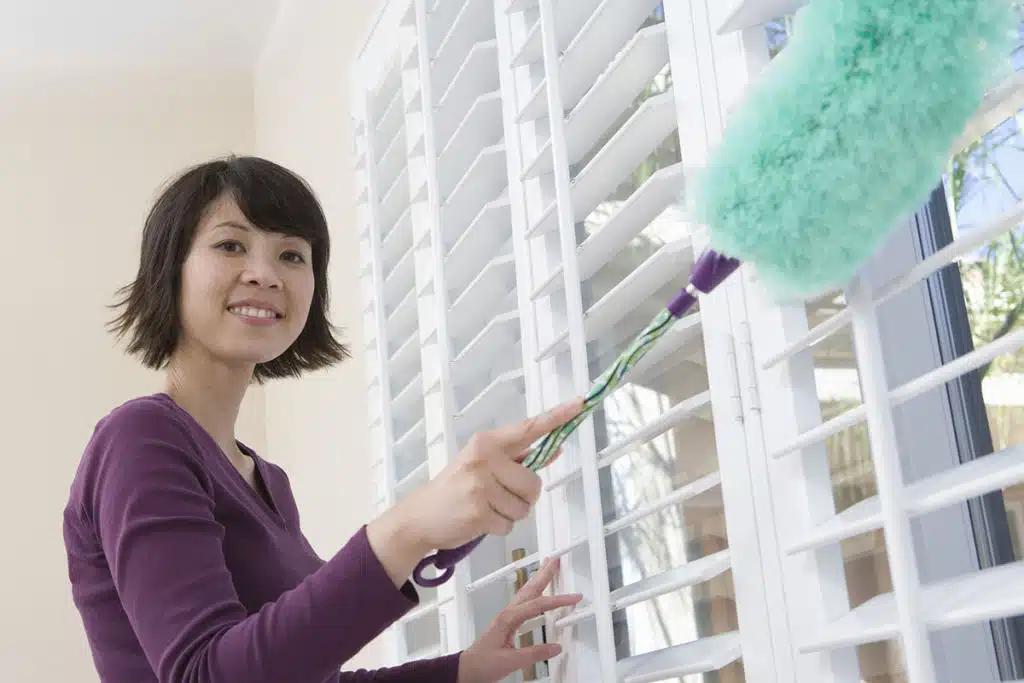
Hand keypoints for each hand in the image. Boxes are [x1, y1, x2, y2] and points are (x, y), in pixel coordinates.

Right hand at [367, 399, 582, 584]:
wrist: (420, 515)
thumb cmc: (457, 487)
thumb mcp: (483, 465)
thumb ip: (518, 458)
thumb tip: (554, 450)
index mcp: (487, 442)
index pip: (529, 428)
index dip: (558, 416)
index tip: (581, 402)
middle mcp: (484, 458)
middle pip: (534, 483)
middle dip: (523, 497)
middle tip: (498, 497)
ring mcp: (480, 485)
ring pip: (524, 507)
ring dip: (511, 514)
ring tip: (486, 508)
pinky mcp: (478, 511)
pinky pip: (509, 525)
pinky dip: (499, 528)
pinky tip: (479, 521)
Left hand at [458, 557, 580, 682]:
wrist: (467, 669)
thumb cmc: (482, 664)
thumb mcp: (511, 661)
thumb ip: (534, 654)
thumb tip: (555, 647)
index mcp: (508, 619)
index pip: (538, 605)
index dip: (557, 600)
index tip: (573, 597)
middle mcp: (507, 614)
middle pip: (529, 589)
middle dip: (543, 574)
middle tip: (554, 561)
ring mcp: (507, 617)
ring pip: (525, 593)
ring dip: (537, 580)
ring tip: (546, 569)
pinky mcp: (507, 623)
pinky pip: (523, 603)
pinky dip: (533, 594)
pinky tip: (537, 594)